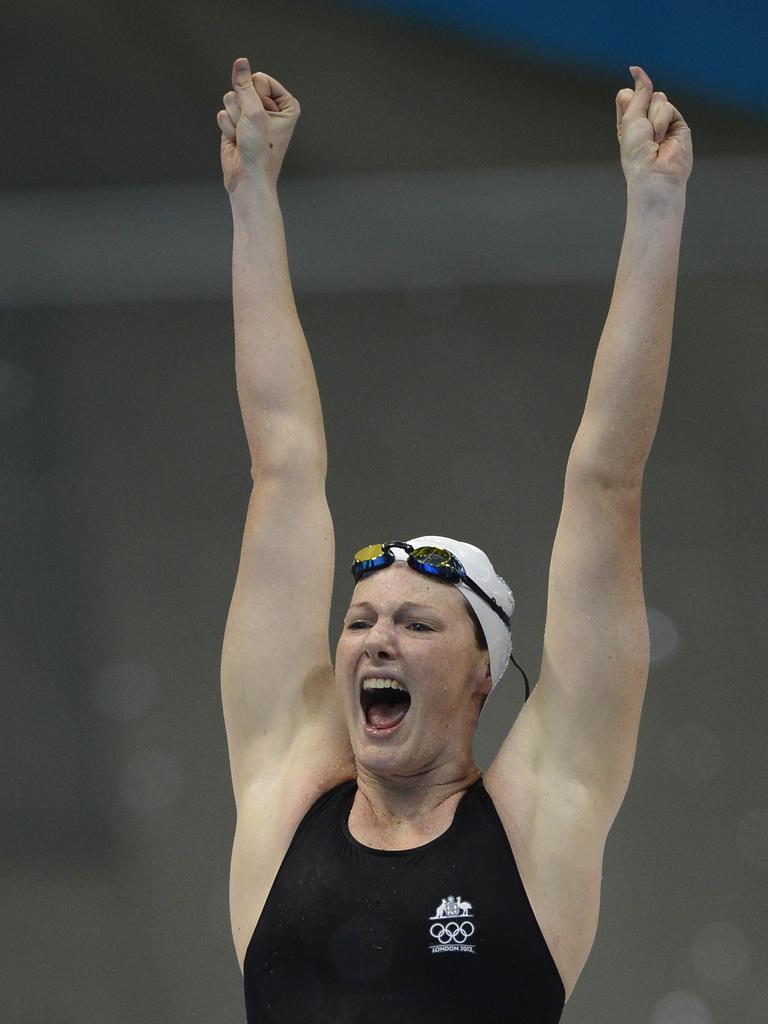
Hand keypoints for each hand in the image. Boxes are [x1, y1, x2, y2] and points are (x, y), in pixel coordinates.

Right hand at [217, 57, 300, 196]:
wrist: (247, 179)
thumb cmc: (260, 152)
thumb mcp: (255, 113)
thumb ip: (245, 85)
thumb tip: (240, 62)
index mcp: (285, 105)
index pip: (260, 79)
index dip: (256, 97)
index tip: (261, 118)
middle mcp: (269, 108)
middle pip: (244, 87)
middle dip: (242, 108)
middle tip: (250, 129)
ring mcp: (251, 116)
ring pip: (231, 99)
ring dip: (234, 119)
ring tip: (244, 136)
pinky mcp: (236, 124)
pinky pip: (223, 113)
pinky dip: (227, 128)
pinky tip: (236, 141)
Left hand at [615, 66, 691, 188]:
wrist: (655, 173)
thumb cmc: (637, 154)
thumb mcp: (630, 119)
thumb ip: (637, 94)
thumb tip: (637, 70)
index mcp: (629, 123)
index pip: (627, 96)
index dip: (628, 98)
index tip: (628, 100)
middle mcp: (645, 121)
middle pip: (645, 94)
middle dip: (641, 111)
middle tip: (642, 132)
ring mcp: (663, 122)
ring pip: (658, 98)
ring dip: (652, 119)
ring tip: (654, 139)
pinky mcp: (678, 124)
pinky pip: (668, 107)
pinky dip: (662, 121)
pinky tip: (663, 139)